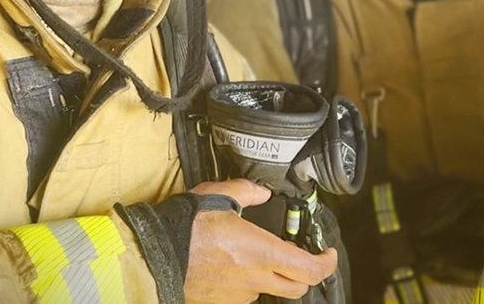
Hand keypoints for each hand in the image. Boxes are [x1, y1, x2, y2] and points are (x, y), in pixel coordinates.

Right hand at [183, 179, 337, 303]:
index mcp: (262, 252)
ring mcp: (239, 294)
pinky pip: (245, 294)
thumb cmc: (186, 226)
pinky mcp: (223, 301)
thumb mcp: (220, 195)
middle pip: (298, 287)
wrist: (154, 253)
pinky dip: (248, 281)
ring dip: (273, 276)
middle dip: (306, 273)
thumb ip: (247, 192)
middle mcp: (256, 278)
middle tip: (304, 257)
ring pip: (270, 290)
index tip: (328, 253)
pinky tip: (234, 264)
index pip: (311, 269)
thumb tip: (261, 192)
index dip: (327, 264)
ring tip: (258, 255)